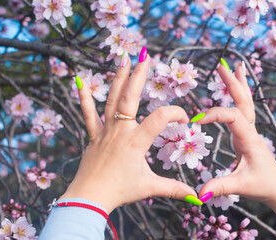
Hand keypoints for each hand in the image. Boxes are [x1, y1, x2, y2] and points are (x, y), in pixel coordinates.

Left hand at [59, 50, 196, 213]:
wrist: (89, 197)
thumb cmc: (119, 191)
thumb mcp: (149, 187)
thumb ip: (173, 188)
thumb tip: (196, 197)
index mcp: (136, 141)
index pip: (160, 118)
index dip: (176, 114)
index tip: (185, 120)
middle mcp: (120, 131)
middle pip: (130, 97)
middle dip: (139, 75)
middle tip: (145, 56)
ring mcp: (105, 131)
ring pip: (111, 100)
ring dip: (118, 78)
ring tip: (123, 59)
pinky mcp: (93, 135)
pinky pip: (88, 114)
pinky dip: (84, 98)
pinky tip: (80, 81)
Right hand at [196, 63, 275, 219]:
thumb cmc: (262, 185)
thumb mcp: (240, 186)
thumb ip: (220, 186)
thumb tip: (199, 193)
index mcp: (249, 139)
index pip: (233, 117)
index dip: (214, 114)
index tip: (196, 121)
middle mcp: (251, 131)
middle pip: (243, 101)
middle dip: (232, 83)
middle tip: (221, 66)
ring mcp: (250, 130)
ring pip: (246, 102)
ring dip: (239, 84)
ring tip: (234, 66)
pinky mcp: (247, 133)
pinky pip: (244, 109)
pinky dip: (240, 95)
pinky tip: (237, 88)